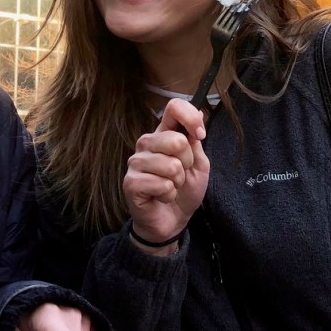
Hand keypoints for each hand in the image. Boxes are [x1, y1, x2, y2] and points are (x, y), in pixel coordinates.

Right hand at [122, 98, 208, 251]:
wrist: (172, 222)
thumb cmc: (184, 192)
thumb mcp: (198, 165)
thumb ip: (195, 142)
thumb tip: (199, 113)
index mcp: (163, 134)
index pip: (173, 108)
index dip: (191, 118)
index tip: (200, 135)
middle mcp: (147, 144)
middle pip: (176, 140)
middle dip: (187, 163)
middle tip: (180, 175)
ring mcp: (136, 162)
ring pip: (171, 166)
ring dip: (178, 182)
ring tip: (170, 188)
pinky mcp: (131, 182)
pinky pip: (161, 184)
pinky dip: (168, 194)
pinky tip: (161, 197)